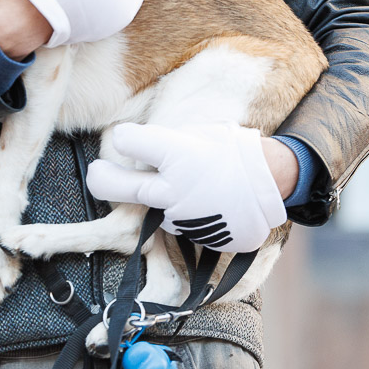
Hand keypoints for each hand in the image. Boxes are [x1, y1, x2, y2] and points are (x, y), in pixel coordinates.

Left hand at [85, 122, 286, 252]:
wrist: (271, 186)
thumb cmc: (234, 150)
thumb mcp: (199, 132)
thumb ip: (166, 142)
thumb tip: (140, 147)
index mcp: (174, 156)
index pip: (126, 141)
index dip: (123, 138)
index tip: (124, 138)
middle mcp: (170, 190)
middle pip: (112, 187)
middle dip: (100, 178)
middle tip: (97, 172)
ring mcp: (177, 216)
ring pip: (147, 207)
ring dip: (153, 197)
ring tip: (182, 184)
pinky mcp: (188, 235)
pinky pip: (172, 221)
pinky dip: (177, 211)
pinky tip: (197, 200)